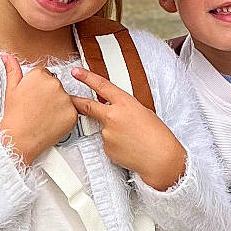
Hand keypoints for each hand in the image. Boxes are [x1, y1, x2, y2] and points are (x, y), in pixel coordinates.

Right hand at [0, 52, 77, 164]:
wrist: (20, 139)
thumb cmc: (14, 116)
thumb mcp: (11, 89)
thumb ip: (12, 69)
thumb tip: (6, 56)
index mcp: (39, 74)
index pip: (45, 74)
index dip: (38, 87)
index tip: (34, 97)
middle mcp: (54, 83)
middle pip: (56, 85)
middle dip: (49, 95)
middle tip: (37, 107)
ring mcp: (65, 98)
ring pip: (65, 98)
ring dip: (58, 105)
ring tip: (43, 115)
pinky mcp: (73, 113)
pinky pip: (72, 112)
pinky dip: (65, 117)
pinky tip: (52, 121)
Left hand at [71, 68, 186, 190]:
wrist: (160, 158)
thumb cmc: (157, 136)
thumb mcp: (144, 112)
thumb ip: (126, 108)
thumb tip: (117, 110)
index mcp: (125, 103)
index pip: (102, 85)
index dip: (86, 77)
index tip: (76, 72)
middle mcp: (113, 117)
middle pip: (87, 106)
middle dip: (76, 101)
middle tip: (69, 98)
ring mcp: (107, 133)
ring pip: (103, 129)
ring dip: (113, 132)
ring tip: (131, 138)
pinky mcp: (106, 148)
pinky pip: (107, 143)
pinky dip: (116, 144)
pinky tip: (129, 147)